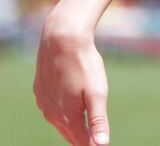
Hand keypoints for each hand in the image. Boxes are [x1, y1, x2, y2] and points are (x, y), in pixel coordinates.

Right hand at [34, 16, 110, 144]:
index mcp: (67, 117)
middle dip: (83, 139)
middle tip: (95, 139)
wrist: (62, 40)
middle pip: (71, 134)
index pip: (82, 142)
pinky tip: (70, 107)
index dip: (93, 145)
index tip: (101, 145)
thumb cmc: (83, 65)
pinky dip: (63, 111)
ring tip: (85, 130)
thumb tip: (101, 145)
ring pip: (61, 122)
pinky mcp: (41, 92)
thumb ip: (98, 121)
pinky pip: (53, 108)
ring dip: (73, 125)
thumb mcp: (97, 93)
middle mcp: (51, 114)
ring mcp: (43, 103)